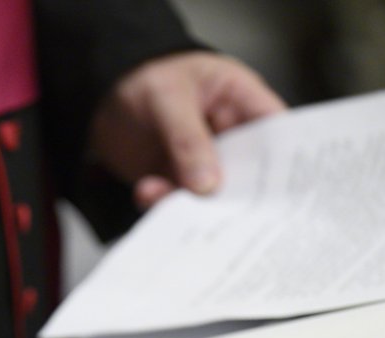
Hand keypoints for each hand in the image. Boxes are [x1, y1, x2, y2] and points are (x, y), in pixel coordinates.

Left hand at [89, 51, 285, 208]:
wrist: (99, 93)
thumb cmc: (143, 75)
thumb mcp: (167, 97)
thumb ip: (188, 139)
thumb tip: (208, 185)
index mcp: (240, 100)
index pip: (276, 131)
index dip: (285, 161)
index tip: (282, 193)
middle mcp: (228, 135)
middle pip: (248, 173)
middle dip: (237, 197)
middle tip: (227, 216)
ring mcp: (202, 160)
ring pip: (211, 193)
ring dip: (193, 203)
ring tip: (169, 200)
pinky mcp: (175, 179)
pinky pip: (177, 199)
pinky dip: (163, 203)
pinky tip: (147, 193)